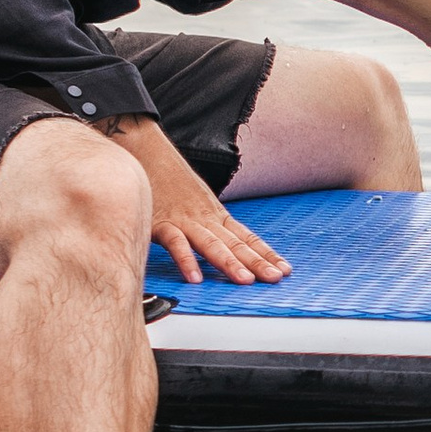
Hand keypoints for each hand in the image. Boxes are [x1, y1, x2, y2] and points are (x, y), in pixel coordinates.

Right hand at [104, 117, 290, 287]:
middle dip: (257, 262)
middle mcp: (205, 218)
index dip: (266, 254)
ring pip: (211, 244)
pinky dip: (186, 259)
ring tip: (245, 280)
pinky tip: (195, 277)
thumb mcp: (196, 202)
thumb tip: (225, 245)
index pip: (247, 237)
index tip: (285, 270)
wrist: (145, 151)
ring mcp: (185, 220)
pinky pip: (176, 243)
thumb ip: (209, 225)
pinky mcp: (161, 222)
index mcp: (216, 214)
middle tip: (275, 278)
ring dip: (229, 263)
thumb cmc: (169, 181)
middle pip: (235, 243)